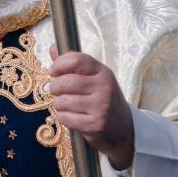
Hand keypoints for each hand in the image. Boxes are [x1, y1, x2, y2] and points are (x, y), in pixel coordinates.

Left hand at [48, 45, 134, 169]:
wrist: (124, 129)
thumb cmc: (103, 99)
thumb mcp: (94, 78)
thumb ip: (73, 64)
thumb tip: (53, 47)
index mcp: (103, 72)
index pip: (76, 60)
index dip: (59, 64)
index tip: (53, 71)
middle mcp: (104, 88)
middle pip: (65, 82)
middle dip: (54, 87)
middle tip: (57, 91)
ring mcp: (101, 107)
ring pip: (62, 101)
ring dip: (58, 104)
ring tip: (66, 105)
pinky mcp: (95, 124)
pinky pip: (65, 118)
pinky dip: (63, 117)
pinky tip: (71, 117)